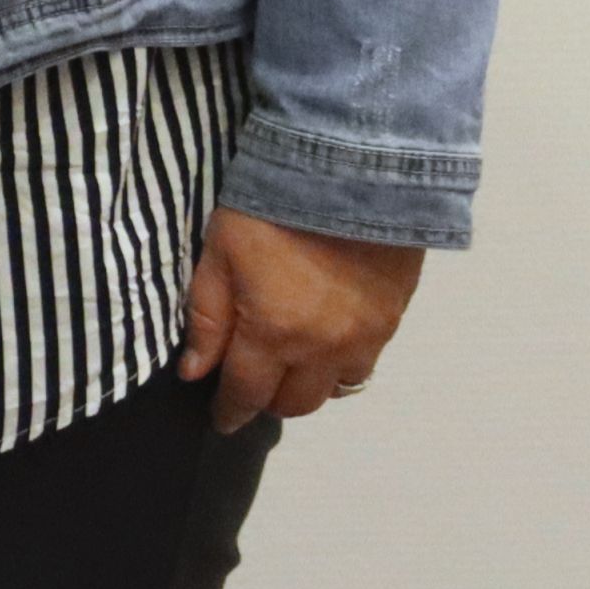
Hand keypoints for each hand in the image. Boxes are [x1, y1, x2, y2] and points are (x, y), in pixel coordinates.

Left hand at [180, 205, 422, 431]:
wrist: (351, 170)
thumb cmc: (270, 208)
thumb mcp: (219, 255)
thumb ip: (206, 319)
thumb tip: (195, 373)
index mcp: (274, 335)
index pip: (247, 394)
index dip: (230, 412)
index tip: (222, 419)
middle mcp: (323, 349)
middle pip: (296, 403)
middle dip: (269, 400)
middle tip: (253, 383)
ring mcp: (365, 337)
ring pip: (336, 389)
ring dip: (310, 386)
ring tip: (293, 363)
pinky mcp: (393, 318)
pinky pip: (366, 362)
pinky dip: (342, 364)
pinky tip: (329, 342)